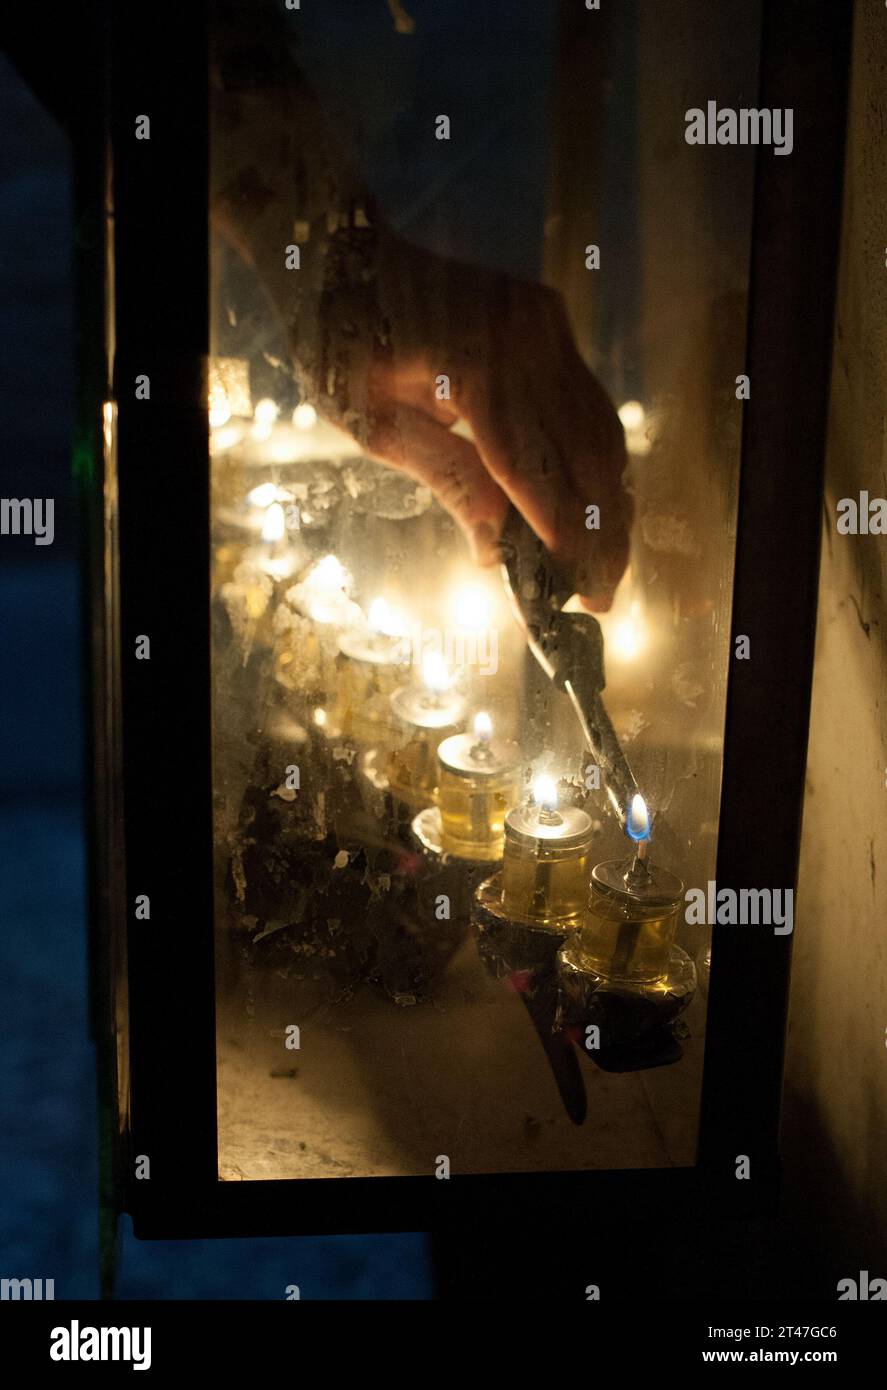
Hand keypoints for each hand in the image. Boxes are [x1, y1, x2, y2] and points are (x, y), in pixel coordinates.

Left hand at [302, 237, 631, 611]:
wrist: (346, 255)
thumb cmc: (341, 343)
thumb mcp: (373, 423)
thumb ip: (445, 477)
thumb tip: (494, 550)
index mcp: (467, 362)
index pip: (529, 465)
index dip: (559, 533)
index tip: (579, 589)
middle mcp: (520, 336)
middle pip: (581, 454)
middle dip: (599, 534)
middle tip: (603, 596)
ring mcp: (542, 323)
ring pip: (600, 429)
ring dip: (610, 503)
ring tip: (607, 564)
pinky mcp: (550, 319)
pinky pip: (588, 400)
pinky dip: (598, 459)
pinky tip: (599, 507)